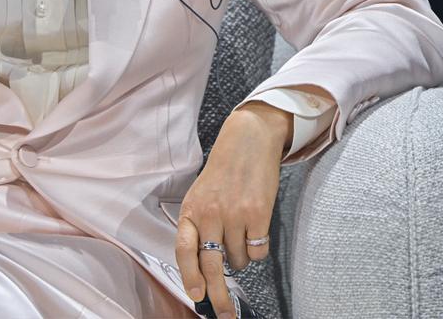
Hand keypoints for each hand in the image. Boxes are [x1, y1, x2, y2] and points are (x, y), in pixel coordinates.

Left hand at [174, 103, 288, 317]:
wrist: (248, 140)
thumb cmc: (223, 172)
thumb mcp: (200, 195)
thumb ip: (198, 227)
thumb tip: (203, 267)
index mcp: (191, 210)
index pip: (183, 250)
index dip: (189, 276)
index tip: (196, 296)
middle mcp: (210, 214)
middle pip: (212, 266)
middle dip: (219, 296)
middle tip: (225, 314)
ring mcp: (234, 215)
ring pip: (239, 260)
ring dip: (241, 255)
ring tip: (241, 230)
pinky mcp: (259, 214)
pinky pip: (258, 251)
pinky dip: (257, 248)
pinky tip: (255, 228)